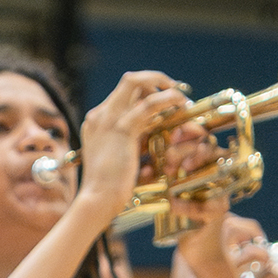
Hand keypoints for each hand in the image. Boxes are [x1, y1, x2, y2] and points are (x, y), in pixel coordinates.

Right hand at [75, 71, 188, 219]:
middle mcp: (100, 115)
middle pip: (129, 80)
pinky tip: (180, 104)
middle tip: (175, 88)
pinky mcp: (122, 128)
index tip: (165, 97)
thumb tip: (149, 138)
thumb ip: (129, 143)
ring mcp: (108, 119)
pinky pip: (148, 103)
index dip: (147, 91)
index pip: (124, 93)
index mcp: (96, 121)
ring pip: (137, 83)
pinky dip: (167, 99)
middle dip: (155, 79)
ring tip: (182, 97)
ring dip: (164, 86)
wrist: (98, 199)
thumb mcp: (116, 158)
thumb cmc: (108, 188)